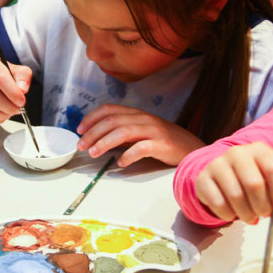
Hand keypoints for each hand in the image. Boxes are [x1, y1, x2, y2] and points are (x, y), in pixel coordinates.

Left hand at [75, 104, 205, 166]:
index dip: (92, 118)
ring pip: (124, 132)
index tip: (79, 130)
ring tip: (93, 153)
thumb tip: (99, 137)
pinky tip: (120, 162)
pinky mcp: (162, 145)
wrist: (193, 149)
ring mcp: (153, 131)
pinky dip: (128, 155)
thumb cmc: (164, 142)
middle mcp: (144, 119)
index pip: (110, 109)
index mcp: (137, 114)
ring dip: (104, 142)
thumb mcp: (142, 131)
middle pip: (112, 121)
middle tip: (81, 146)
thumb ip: (124, 131)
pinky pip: (141, 148)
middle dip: (93, 133)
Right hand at [193, 142, 272, 222]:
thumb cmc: (251, 178)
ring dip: (246, 213)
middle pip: (254, 184)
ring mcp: (217, 164)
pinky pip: (218, 202)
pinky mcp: (203, 179)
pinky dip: (228, 214)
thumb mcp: (272, 180)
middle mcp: (237, 153)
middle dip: (262, 206)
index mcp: (259, 150)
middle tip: (265, 215)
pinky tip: (233, 213)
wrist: (219, 176)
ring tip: (251, 217)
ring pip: (235, 195)